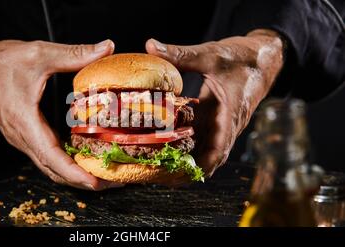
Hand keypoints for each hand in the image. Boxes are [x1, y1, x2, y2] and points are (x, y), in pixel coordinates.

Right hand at [0, 34, 122, 189]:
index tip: (94, 183)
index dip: (74, 173)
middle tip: (110, 182)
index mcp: (24, 122)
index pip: (51, 157)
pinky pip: (44, 155)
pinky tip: (81, 159)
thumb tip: (107, 47)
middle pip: (53, 169)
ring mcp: (20, 138)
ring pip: (48, 165)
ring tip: (100, 175)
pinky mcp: (23, 134)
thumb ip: (74, 53)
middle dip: (81, 180)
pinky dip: (64, 163)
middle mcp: (21, 136)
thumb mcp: (39, 53)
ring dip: (73, 174)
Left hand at [146, 29, 283, 178]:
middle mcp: (227, 125)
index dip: (201, 165)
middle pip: (209, 157)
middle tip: (159, 175)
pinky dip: (186, 146)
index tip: (181, 176)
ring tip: (158, 167)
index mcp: (230, 113)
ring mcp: (221, 124)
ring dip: (185, 160)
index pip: (219, 149)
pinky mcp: (215, 120)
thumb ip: (181, 54)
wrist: (263, 58)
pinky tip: (165, 149)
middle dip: (187, 169)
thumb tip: (151, 45)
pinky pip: (201, 139)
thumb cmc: (242, 57)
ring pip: (204, 150)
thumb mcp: (211, 54)